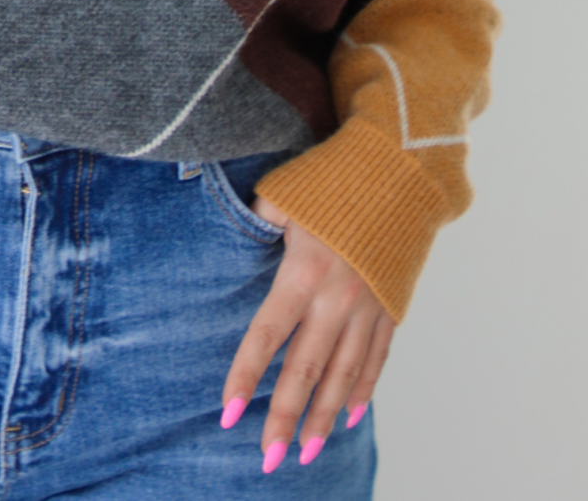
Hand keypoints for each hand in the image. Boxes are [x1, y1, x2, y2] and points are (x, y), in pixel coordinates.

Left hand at [219, 198, 394, 473]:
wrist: (400, 171)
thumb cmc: (332, 179)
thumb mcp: (285, 193)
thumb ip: (262, 220)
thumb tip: (247, 230)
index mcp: (303, 272)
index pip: (267, 336)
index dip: (247, 376)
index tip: (228, 413)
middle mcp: (337, 299)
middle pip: (306, 371)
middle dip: (285, 418)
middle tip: (267, 458)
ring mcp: (368, 309)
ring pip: (343, 376)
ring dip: (324, 418)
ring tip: (306, 452)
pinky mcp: (391, 308)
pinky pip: (375, 359)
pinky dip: (362, 390)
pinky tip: (350, 416)